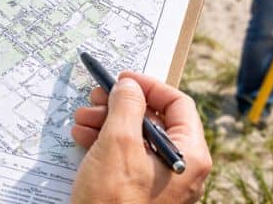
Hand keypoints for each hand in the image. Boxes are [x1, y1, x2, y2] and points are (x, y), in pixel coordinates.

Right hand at [71, 72, 211, 203]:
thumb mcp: (119, 144)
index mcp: (191, 155)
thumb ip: (127, 106)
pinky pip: (128, 159)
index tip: (122, 79)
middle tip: (95, 98)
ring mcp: (163, 184)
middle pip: (155, 120)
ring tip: (81, 120)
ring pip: (137, 138)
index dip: (149, 86)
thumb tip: (129, 85)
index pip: (178, 104)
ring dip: (107, 122)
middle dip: (120, 105)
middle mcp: (182, 168)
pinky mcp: (141, 194)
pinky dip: (106, 144)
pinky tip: (83, 139)